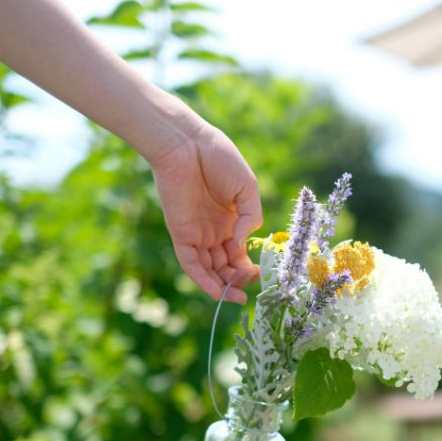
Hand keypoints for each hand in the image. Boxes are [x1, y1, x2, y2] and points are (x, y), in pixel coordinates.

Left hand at [150, 123, 261, 303]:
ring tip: (237, 296)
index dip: (249, 268)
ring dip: (222, 286)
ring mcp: (197, 234)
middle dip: (238, 280)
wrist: (188, 144)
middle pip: (225, 266)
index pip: (239, 254)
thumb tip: (241, 244)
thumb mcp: (247, 189)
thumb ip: (250, 217)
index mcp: (231, 221)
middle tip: (249, 283)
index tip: (260, 273)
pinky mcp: (180, 234)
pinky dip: (203, 280)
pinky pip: (191, 264)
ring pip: (209, 270)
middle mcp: (214, 232)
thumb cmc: (220, 159)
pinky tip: (217, 293)